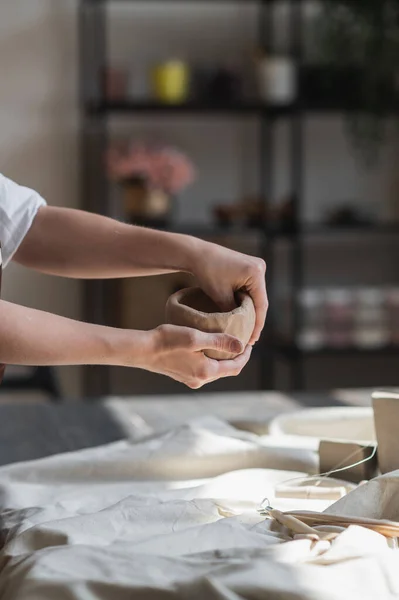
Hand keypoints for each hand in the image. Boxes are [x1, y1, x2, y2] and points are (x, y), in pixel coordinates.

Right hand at [136, 325, 251, 388]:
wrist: (142, 350)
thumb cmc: (167, 341)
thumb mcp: (196, 337)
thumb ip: (220, 341)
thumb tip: (241, 345)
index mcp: (206, 372)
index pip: (235, 367)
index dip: (245, 355)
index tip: (250, 343)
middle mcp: (200, 380)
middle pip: (226, 370)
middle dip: (236, 357)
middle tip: (241, 341)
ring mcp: (191, 380)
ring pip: (215, 370)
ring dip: (223, 358)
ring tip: (227, 343)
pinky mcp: (183, 376)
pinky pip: (204, 369)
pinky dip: (212, 360)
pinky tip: (209, 348)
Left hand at [189, 241, 267, 343]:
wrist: (198, 254)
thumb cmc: (207, 272)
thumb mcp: (220, 296)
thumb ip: (232, 312)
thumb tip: (240, 328)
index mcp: (256, 273)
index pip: (261, 304)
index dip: (257, 325)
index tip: (252, 340)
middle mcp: (260, 267)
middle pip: (260, 300)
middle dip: (255, 320)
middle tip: (251, 340)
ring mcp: (256, 266)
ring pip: (256, 296)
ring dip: (251, 312)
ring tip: (247, 331)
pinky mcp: (249, 267)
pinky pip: (251, 289)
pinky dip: (246, 302)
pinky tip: (243, 316)